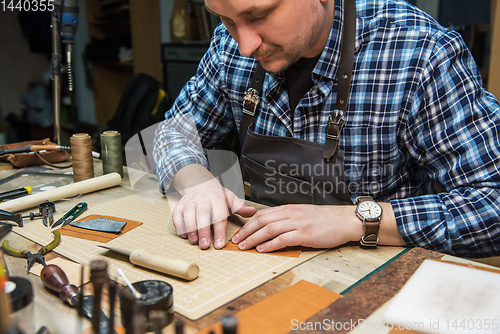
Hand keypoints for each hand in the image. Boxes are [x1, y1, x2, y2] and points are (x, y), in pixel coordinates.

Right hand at [171, 164, 255, 249]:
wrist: (200, 180)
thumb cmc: (217, 194)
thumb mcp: (230, 198)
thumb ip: (240, 207)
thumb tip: (253, 212)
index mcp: (217, 198)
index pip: (219, 215)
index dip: (220, 231)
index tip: (220, 245)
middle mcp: (203, 198)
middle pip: (202, 214)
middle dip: (203, 230)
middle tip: (205, 245)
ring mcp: (190, 200)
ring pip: (188, 212)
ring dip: (190, 227)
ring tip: (193, 240)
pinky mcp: (180, 203)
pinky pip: (176, 212)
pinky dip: (178, 224)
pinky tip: (183, 234)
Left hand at [231, 204, 362, 251]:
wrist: (344, 220)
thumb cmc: (326, 220)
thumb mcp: (303, 214)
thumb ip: (288, 218)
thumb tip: (272, 228)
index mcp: (289, 208)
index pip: (263, 213)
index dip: (248, 223)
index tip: (240, 231)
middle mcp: (291, 213)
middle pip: (261, 220)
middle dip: (246, 230)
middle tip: (236, 240)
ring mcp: (297, 223)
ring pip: (269, 229)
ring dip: (254, 238)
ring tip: (244, 246)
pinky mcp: (304, 234)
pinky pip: (282, 239)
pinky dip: (270, 245)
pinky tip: (262, 249)